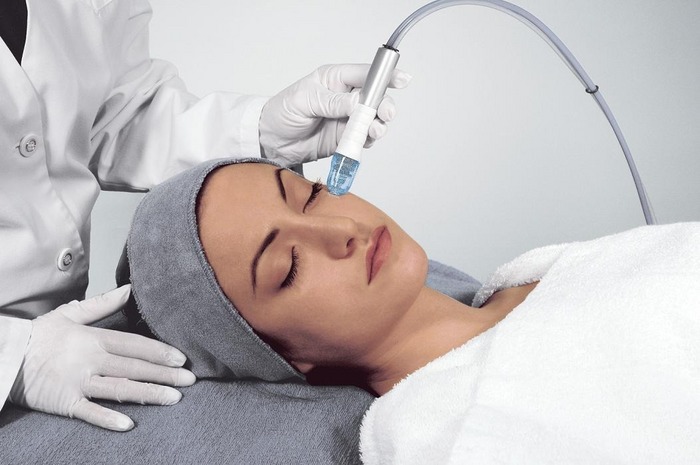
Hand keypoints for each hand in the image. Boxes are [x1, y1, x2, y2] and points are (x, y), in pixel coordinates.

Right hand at [9, 285, 195, 431]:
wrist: (5, 355)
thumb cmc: (40, 335)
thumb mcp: (71, 314)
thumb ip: (103, 304)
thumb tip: (129, 288)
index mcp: (93, 338)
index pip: (134, 344)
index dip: (159, 351)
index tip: (181, 358)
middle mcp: (90, 360)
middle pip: (134, 367)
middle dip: (164, 374)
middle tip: (190, 380)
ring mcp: (78, 382)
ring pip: (119, 388)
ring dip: (148, 394)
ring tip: (173, 398)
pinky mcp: (65, 402)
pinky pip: (89, 412)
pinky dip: (108, 418)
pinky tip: (128, 423)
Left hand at [259, 63, 410, 164]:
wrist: (271, 142)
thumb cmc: (283, 112)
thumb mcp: (305, 101)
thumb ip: (334, 102)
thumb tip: (359, 102)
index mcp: (335, 79)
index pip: (366, 74)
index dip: (385, 76)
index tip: (402, 80)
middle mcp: (346, 97)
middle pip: (375, 98)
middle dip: (384, 105)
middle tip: (384, 114)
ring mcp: (347, 118)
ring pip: (373, 119)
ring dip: (377, 125)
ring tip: (373, 131)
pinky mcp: (346, 138)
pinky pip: (364, 138)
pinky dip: (367, 141)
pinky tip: (363, 142)